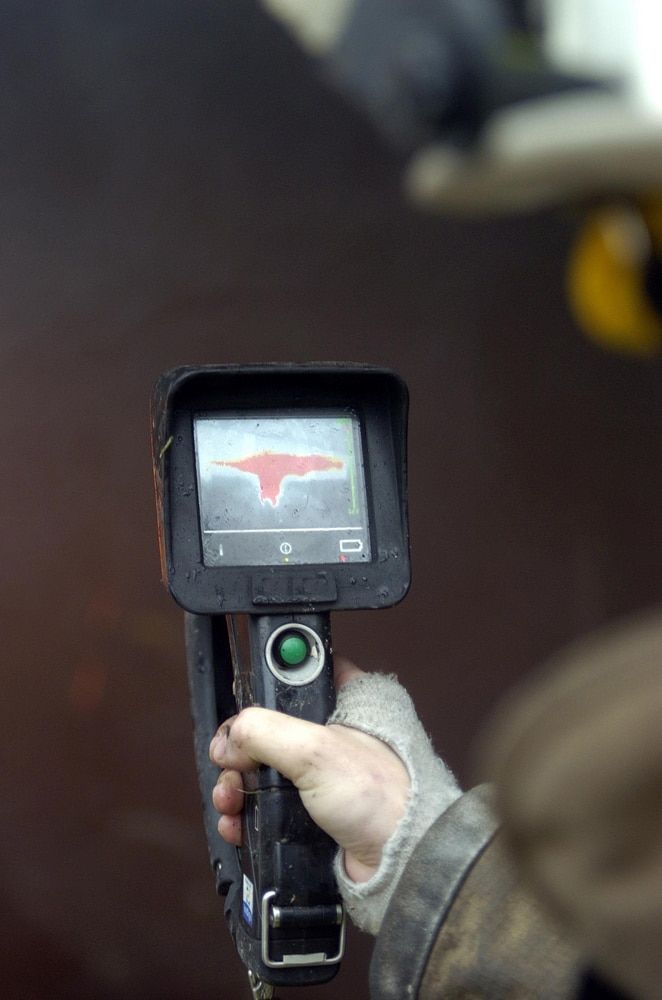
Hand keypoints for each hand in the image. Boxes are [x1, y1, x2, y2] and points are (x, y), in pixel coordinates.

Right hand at [209, 657, 409, 882]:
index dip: (265, 692)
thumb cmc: (384, 799)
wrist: (405, 862)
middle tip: (229, 767)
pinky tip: (238, 825)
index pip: (300, 677)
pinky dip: (249, 815)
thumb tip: (227, 738)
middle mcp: (337, 734)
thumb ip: (264, 732)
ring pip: (265, 771)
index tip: (242, 713)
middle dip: (241, 753)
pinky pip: (270, 806)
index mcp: (350, 700)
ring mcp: (326, 775)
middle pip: (270, 729)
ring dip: (238, 787)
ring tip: (230, 803)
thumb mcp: (317, 750)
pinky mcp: (316, 812)